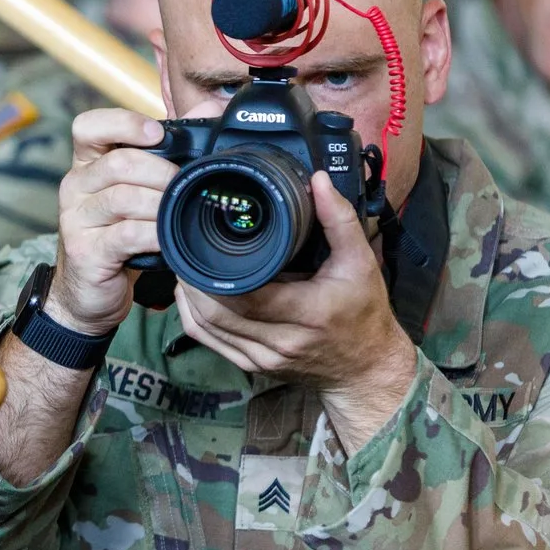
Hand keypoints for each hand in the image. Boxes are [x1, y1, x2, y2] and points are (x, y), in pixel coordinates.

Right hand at [46, 106, 177, 334]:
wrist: (87, 293)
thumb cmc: (117, 237)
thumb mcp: (134, 194)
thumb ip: (160, 157)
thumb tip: (207, 110)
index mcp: (86, 165)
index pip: (88, 126)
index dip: (124, 122)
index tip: (158, 134)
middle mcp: (75, 187)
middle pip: (119, 163)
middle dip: (162, 172)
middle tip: (185, 186)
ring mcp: (76, 219)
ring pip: (124, 198)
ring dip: (161, 205)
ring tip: (179, 214)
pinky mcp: (86, 251)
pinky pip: (127, 235)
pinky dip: (155, 235)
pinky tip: (167, 240)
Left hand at [177, 172, 415, 450]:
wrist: (366, 368)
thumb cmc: (363, 313)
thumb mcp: (360, 262)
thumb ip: (339, 219)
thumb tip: (316, 180)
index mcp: (307, 312)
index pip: (247, 295)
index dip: (216, 273)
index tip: (201, 244)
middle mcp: (282, 341)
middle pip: (218, 313)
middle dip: (194, 282)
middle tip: (184, 250)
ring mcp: (264, 358)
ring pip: (208, 329)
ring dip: (190, 299)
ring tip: (185, 268)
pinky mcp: (254, 367)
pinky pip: (212, 344)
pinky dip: (195, 319)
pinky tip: (192, 296)